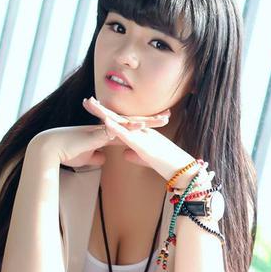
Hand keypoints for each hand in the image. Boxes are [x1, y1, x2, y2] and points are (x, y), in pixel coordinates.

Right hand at [31, 105, 169, 169]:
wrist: (50, 148)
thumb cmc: (66, 153)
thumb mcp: (86, 158)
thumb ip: (96, 157)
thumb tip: (103, 159)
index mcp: (105, 133)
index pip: (128, 129)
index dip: (142, 127)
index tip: (157, 126)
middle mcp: (106, 128)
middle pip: (132, 123)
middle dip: (150, 120)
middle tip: (167, 115)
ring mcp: (102, 129)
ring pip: (129, 123)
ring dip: (146, 121)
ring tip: (164, 119)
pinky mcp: (97, 134)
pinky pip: (117, 130)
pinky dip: (129, 128)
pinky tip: (142, 126)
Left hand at [82, 97, 213, 186]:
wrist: (184, 171)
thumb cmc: (168, 166)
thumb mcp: (148, 160)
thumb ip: (136, 155)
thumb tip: (124, 154)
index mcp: (141, 135)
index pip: (121, 123)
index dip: (107, 116)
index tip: (94, 109)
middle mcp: (141, 133)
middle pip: (118, 118)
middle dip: (101, 110)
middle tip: (86, 100)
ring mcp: (142, 138)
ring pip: (121, 123)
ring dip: (105, 115)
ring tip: (92, 105)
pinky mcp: (144, 146)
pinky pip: (128, 136)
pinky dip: (116, 129)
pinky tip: (106, 122)